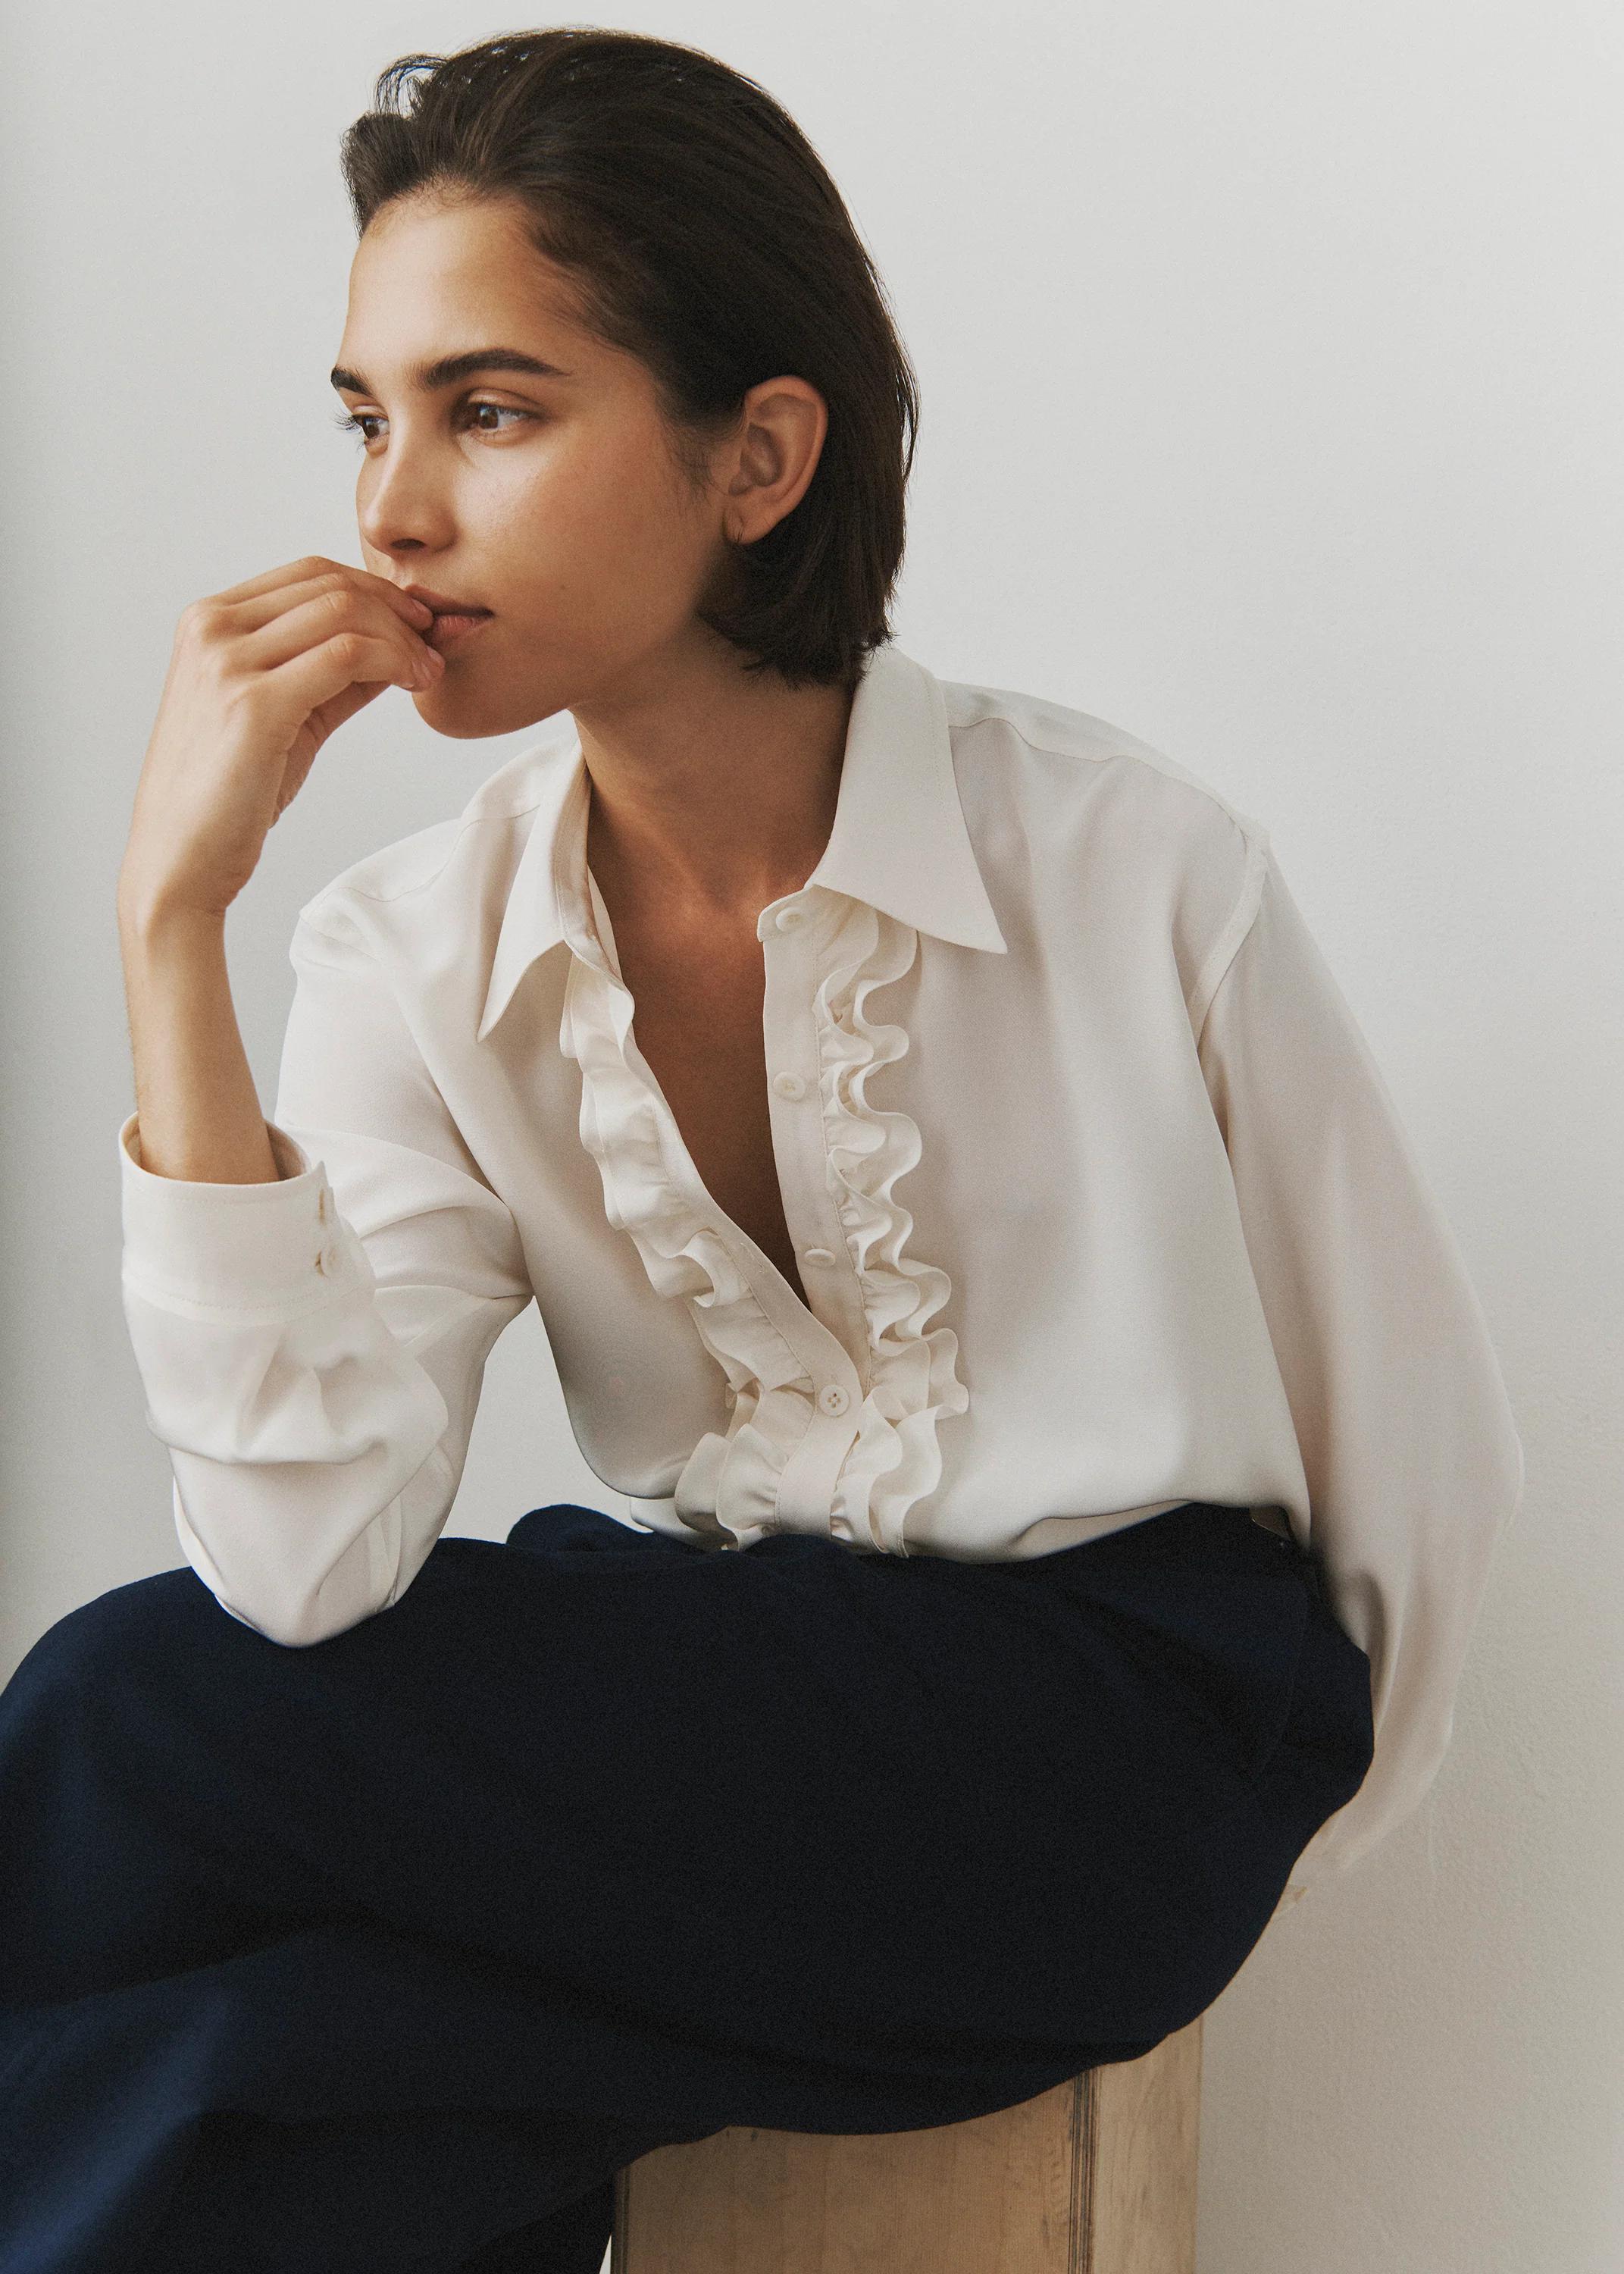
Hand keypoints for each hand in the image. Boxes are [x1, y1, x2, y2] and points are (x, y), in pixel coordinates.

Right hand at [117, 555, 443, 923]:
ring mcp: (228, 662)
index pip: (308, 573)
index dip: (375, 589)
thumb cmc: (229, 795)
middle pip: (330, 584)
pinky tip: (412, 681)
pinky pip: (346, 655)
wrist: (182, 859)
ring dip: (402, 637)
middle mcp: (211, 629)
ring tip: (427, 671)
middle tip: (433, 644)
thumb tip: (397, 643)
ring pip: (343, 612)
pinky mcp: (254, 703)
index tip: (417, 622)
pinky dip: (393, 660)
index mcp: (207, 621)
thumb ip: (331, 672)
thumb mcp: (284, 714)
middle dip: (396, 610)